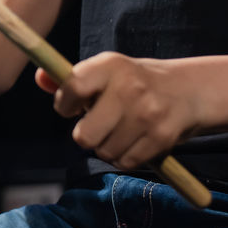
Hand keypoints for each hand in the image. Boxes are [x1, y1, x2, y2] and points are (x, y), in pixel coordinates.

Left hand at [35, 52, 202, 169]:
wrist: (187, 90)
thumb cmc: (133, 81)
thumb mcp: (104, 71)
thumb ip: (70, 79)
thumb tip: (40, 78)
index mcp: (110, 65)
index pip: (72, 87)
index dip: (64, 104)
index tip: (71, 108)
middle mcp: (129, 88)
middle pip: (84, 136)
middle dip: (85, 135)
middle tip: (97, 125)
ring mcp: (147, 114)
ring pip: (104, 152)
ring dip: (106, 147)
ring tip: (118, 130)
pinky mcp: (161, 138)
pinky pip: (125, 162)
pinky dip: (124, 157)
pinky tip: (132, 140)